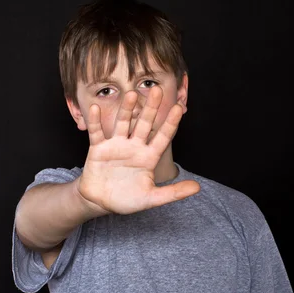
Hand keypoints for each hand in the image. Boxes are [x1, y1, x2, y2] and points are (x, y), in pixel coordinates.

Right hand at [77, 86, 199, 213]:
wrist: (100, 202)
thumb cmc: (127, 200)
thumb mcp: (151, 198)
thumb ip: (173, 193)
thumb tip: (197, 188)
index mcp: (148, 157)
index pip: (162, 137)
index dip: (170, 123)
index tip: (179, 107)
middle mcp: (134, 147)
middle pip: (144, 124)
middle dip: (151, 108)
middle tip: (158, 90)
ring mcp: (116, 145)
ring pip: (123, 123)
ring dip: (127, 109)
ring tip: (132, 94)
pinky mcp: (98, 148)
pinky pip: (97, 132)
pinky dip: (95, 121)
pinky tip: (95, 108)